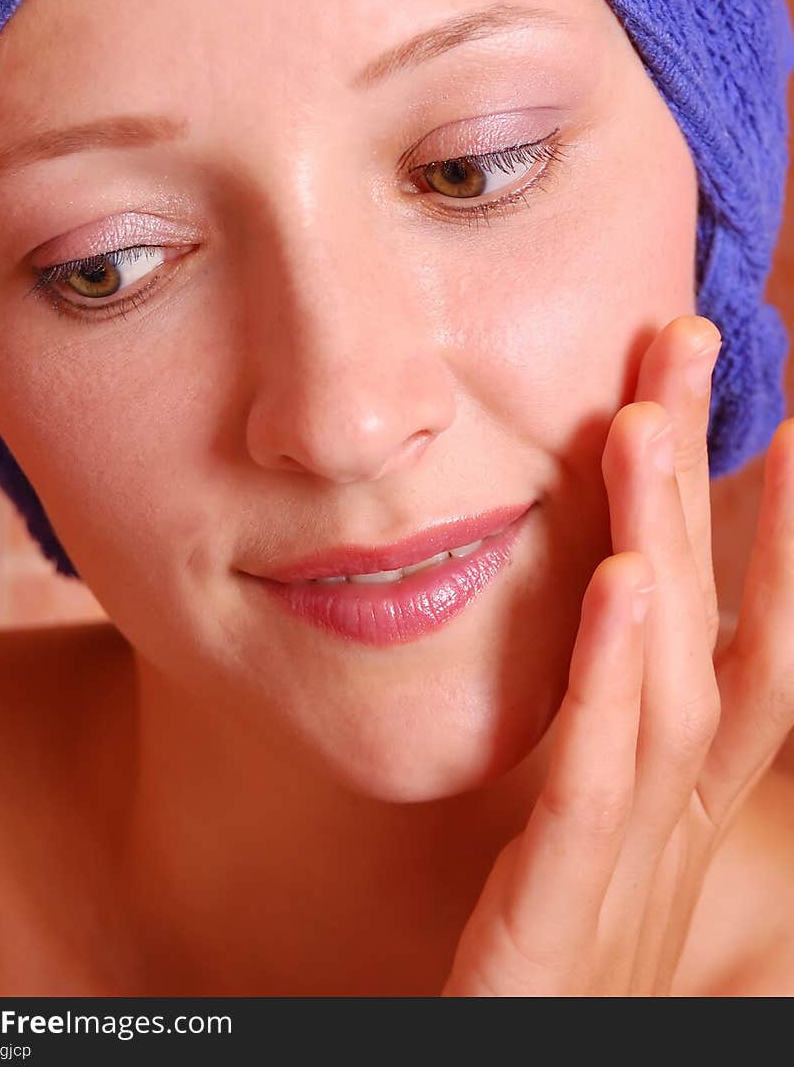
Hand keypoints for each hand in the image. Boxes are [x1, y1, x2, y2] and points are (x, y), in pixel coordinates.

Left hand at [441, 315, 793, 995]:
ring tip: (648, 421)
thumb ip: (605, 745)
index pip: (747, 645)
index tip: (761, 412)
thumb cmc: (545, 968)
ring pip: (674, 685)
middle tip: (696, 346)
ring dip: (667, 547)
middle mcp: (684, 824)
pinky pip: (600, 784)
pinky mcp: (563, 914)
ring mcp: (638, 869)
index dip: (767, 530)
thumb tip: (617, 633)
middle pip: (723, 629)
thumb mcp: (593, 844)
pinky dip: (614, 682)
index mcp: (684, 803)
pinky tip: (616, 588)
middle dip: (715, 484)